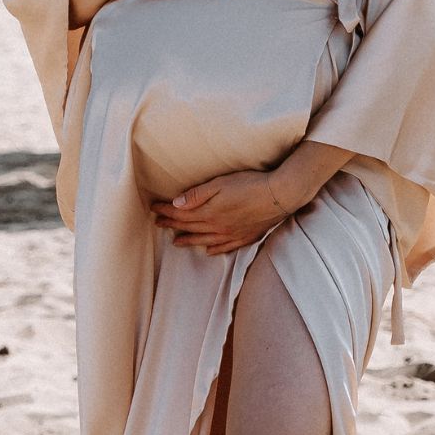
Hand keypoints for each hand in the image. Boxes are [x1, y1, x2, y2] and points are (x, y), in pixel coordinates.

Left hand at [150, 168, 296, 252]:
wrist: (280, 195)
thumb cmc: (250, 184)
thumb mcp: (220, 184)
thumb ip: (198, 195)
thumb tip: (176, 204)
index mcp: (209, 213)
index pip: (181, 213)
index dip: (166, 211)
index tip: (154, 209)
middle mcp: (217, 227)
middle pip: (190, 227)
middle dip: (172, 224)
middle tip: (158, 224)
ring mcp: (232, 234)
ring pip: (204, 240)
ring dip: (188, 240)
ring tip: (176, 242)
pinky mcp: (245, 236)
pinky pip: (225, 247)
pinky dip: (214, 250)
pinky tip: (209, 251)